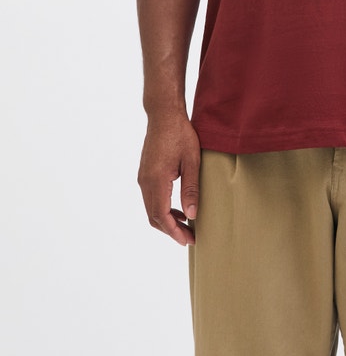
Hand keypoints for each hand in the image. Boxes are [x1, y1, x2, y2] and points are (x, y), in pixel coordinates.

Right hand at [137, 114, 200, 245]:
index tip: (188, 240)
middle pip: (153, 216)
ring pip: (151, 208)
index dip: (174, 232)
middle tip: (189, 237)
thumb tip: (191, 215)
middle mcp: (145, 181)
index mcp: (156, 180)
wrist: (164, 115)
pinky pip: (151, 198)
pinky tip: (177, 208)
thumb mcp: (192, 161)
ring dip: (166, 220)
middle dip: (171, 230)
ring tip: (185, 226)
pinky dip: (162, 208)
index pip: (161, 215)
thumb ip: (191, 189)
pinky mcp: (145, 173)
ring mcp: (143, 177)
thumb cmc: (180, 134)